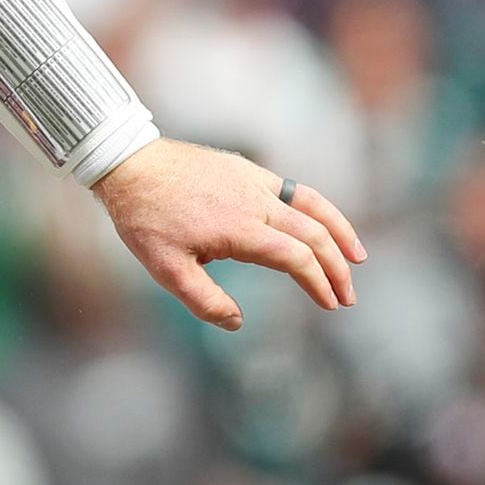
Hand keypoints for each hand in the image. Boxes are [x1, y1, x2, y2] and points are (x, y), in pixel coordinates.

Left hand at [92, 138, 367, 329]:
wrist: (126, 162)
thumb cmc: (144, 217)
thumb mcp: (165, 268)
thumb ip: (204, 300)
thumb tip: (237, 322)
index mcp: (241, 228)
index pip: (297, 259)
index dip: (319, 284)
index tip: (330, 305)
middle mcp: (255, 201)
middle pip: (314, 234)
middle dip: (337, 268)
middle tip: (347, 297)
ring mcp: (252, 180)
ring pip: (311, 204)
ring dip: (339, 231)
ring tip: (357, 257)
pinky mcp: (244, 167)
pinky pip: (291, 187)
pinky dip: (315, 206)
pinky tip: (317, 222)